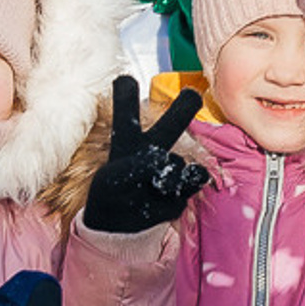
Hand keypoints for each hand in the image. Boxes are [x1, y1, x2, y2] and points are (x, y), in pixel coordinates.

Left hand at [81, 78, 206, 235]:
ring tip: (153, 186)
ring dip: (170, 173)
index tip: (124, 80)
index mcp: (127, 141)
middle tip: (192, 95)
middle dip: (184, 108)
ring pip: (180, 162)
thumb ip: (134, 167)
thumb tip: (164, 161)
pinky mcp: (182, 188)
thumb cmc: (112, 195)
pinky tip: (168, 192)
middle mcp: (153, 149)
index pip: (126, 114)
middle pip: (171, 124)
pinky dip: (185, 183)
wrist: (123, 225)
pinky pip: (194, 178)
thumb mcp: (110, 181)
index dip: (125, 96)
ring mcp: (170, 168)